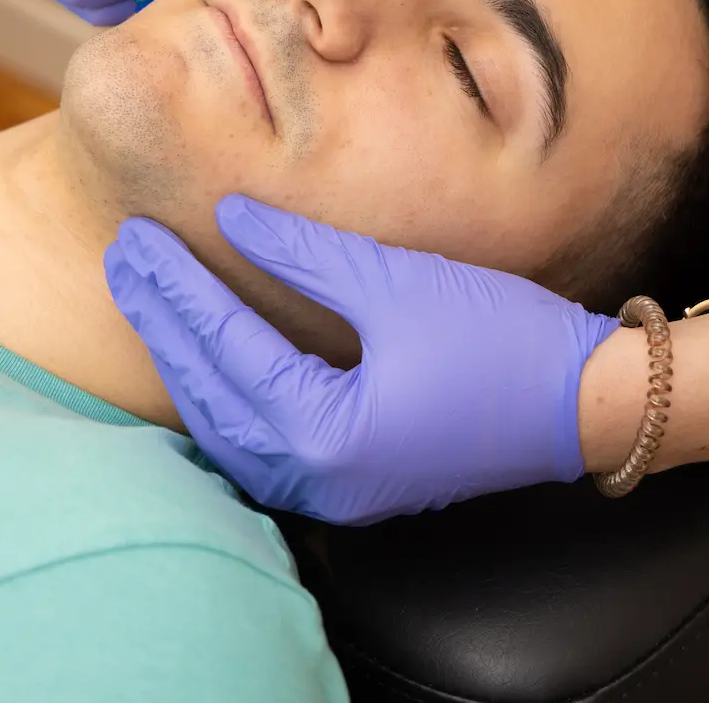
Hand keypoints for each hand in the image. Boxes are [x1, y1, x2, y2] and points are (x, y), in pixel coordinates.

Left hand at [104, 196, 619, 524]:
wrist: (585, 402)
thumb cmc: (503, 339)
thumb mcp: (396, 282)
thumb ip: (304, 253)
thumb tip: (231, 217)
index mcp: (326, 432)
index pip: (225, 348)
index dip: (176, 288)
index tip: (134, 238)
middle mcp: (318, 478)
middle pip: (212, 394)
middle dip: (164, 323)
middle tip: (124, 259)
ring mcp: (335, 493)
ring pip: (229, 430)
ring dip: (188, 364)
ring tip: (153, 301)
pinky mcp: (353, 485)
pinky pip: (261, 447)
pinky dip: (227, 401)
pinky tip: (208, 362)